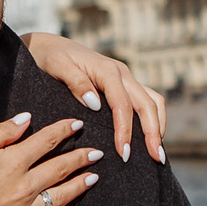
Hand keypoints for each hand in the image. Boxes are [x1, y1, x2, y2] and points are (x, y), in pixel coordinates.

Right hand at [0, 113, 102, 205]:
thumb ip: (2, 133)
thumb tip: (26, 118)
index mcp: (12, 162)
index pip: (46, 141)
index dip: (64, 130)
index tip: (78, 124)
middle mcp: (24, 186)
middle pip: (60, 167)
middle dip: (81, 157)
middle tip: (97, 153)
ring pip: (61, 195)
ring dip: (80, 184)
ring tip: (94, 177)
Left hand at [21, 33, 167, 163]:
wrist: (48, 45)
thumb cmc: (50, 57)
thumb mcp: (57, 66)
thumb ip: (75, 82)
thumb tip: (95, 104)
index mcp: (107, 71)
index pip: (123, 105)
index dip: (126, 130)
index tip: (124, 153)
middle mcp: (121, 73)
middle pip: (147, 104)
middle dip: (153, 132)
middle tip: (156, 160)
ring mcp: (125, 78)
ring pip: (153, 101)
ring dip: (157, 125)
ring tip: (157, 153)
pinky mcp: (124, 85)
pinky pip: (146, 101)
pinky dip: (151, 119)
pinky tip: (148, 139)